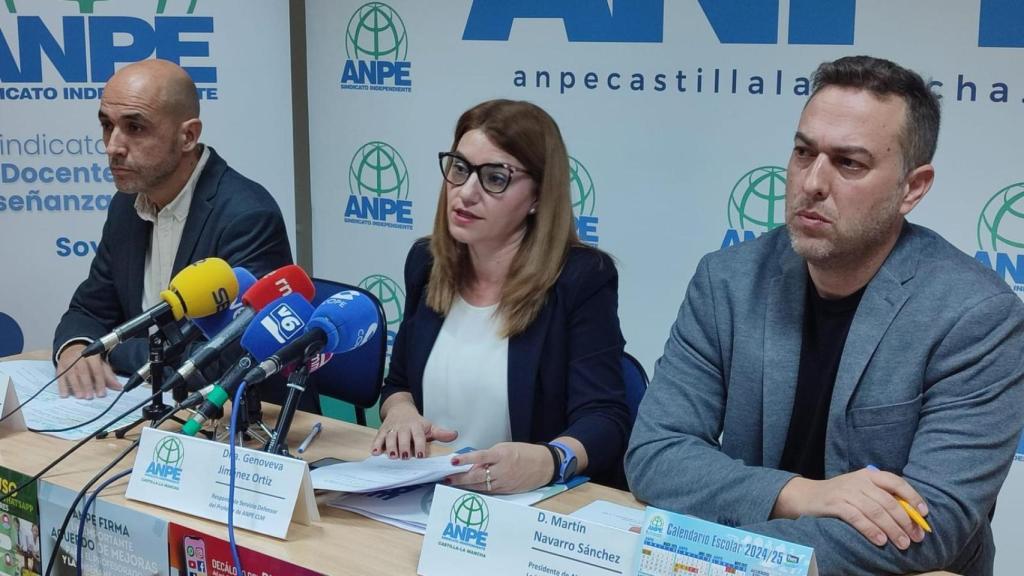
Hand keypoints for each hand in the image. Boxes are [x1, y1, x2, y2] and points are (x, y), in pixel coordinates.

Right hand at [56, 343, 121, 399]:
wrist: (73, 347)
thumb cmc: (89, 359)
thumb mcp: (100, 364)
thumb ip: (108, 376)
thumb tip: (119, 387)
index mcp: (92, 356)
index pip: (97, 370)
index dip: (100, 382)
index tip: (101, 394)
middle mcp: (79, 358)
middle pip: (83, 372)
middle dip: (87, 384)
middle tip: (89, 396)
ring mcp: (68, 362)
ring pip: (71, 374)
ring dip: (75, 386)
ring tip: (80, 396)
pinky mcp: (60, 367)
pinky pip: (60, 377)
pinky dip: (62, 386)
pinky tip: (64, 395)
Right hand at [370, 393, 456, 458]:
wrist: (400, 409)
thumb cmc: (416, 423)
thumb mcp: (429, 426)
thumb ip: (440, 433)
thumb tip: (455, 435)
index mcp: (416, 426)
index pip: (418, 436)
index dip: (419, 445)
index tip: (420, 455)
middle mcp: (403, 427)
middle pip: (403, 437)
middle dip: (403, 446)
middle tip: (404, 457)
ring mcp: (392, 429)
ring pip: (390, 438)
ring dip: (390, 447)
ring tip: (392, 456)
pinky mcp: (382, 431)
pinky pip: (378, 438)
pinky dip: (376, 445)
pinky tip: (375, 452)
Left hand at [446, 442, 554, 493]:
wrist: (544, 465)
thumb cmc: (524, 453)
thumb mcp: (505, 448)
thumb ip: (489, 456)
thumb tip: (474, 465)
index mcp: (502, 455)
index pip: (480, 457)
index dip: (466, 459)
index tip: (453, 461)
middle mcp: (502, 470)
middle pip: (477, 476)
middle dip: (460, 478)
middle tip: (447, 479)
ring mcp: (504, 483)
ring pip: (481, 487)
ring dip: (466, 486)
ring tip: (453, 484)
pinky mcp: (507, 491)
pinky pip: (489, 491)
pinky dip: (478, 489)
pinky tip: (469, 488)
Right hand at [772, 468, 928, 549]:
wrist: (807, 496)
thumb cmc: (840, 497)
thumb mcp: (860, 490)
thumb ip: (880, 497)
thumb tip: (910, 516)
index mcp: (869, 475)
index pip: (896, 482)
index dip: (912, 497)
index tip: (924, 514)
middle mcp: (859, 481)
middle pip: (888, 501)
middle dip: (905, 521)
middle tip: (915, 538)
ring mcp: (846, 492)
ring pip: (876, 511)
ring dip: (892, 529)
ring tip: (902, 544)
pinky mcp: (835, 504)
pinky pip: (857, 518)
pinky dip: (871, 530)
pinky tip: (880, 541)